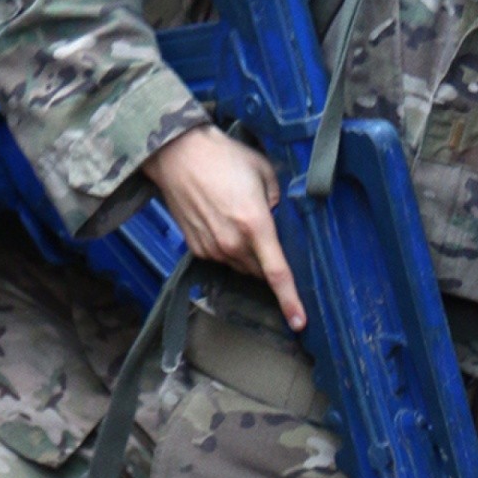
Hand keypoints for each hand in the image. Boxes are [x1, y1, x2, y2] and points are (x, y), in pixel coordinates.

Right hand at [144, 126, 305, 330]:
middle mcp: (233, 243)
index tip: (299, 322)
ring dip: (250, 255)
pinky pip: (223, 259)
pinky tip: (226, 223)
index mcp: (255, 225)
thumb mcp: (264, 172)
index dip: (291, 300)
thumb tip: (276, 217)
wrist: (177, 155)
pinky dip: (231, 249)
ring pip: (242, 267)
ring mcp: (212, 248)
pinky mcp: (197, 248)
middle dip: (270, 264)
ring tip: (243, 221)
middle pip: (261, 272)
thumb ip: (278, 200)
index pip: (277, 273)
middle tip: (270, 239)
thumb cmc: (222, 157)